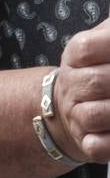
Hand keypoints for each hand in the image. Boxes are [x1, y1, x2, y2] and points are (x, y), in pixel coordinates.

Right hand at [53, 21, 109, 162]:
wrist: (70, 106)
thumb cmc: (99, 70)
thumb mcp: (102, 40)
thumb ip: (109, 31)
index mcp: (75, 57)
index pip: (85, 48)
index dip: (109, 48)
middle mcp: (71, 86)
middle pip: (98, 82)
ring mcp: (76, 115)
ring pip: (96, 114)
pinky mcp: (85, 141)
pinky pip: (96, 145)